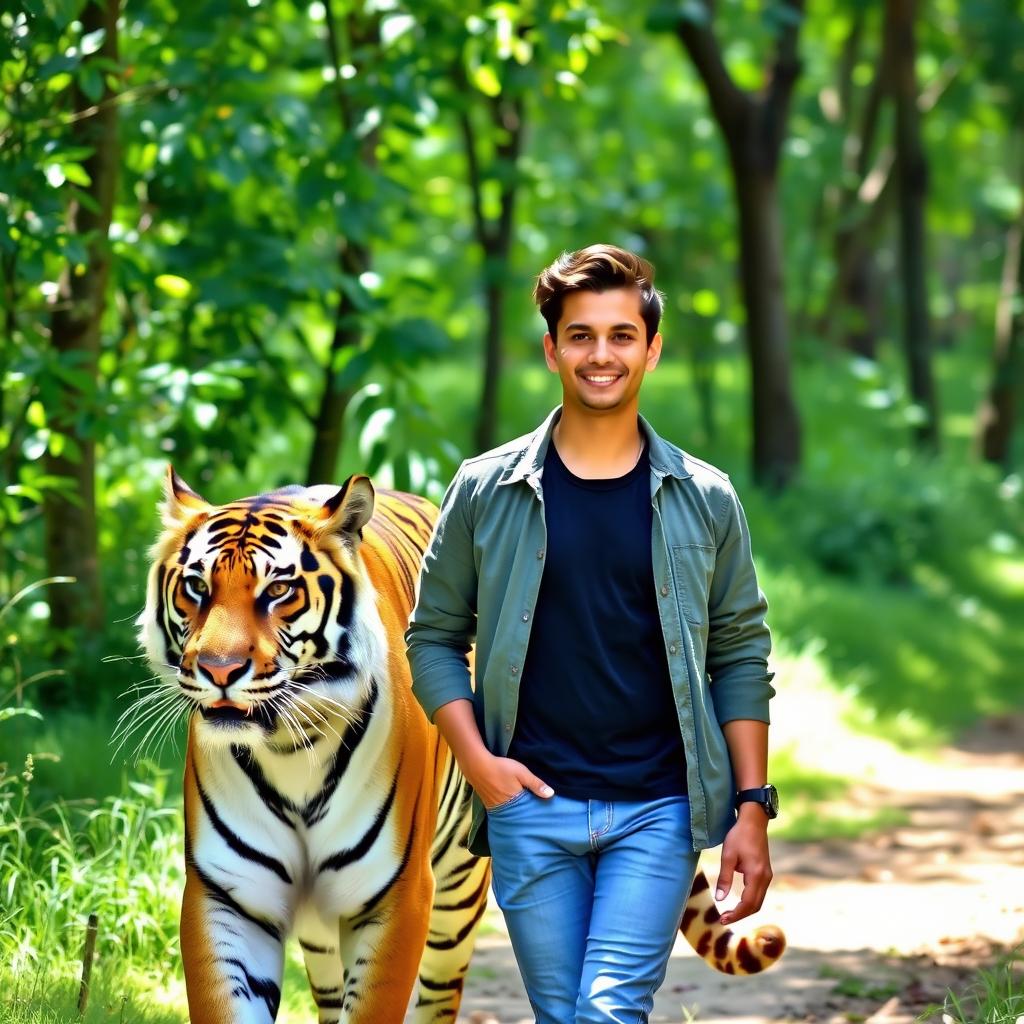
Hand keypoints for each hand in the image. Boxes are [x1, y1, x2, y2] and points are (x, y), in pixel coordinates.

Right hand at [463, 751, 553, 809]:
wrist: (477, 765)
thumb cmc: (501, 768)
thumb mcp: (521, 772)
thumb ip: (536, 784)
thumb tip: (551, 795)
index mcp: (516, 802)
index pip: (531, 812)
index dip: (538, 812)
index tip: (547, 813)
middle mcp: (506, 809)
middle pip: (521, 816)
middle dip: (529, 815)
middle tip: (539, 815)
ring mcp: (496, 808)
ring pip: (512, 815)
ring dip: (519, 813)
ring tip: (527, 812)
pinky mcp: (490, 805)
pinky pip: (503, 812)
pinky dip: (510, 811)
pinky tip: (513, 807)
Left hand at [715, 805, 772, 925]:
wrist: (753, 821)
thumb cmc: (738, 836)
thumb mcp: (728, 856)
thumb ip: (724, 878)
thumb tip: (720, 899)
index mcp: (756, 875)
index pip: (748, 904)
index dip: (736, 914)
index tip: (722, 919)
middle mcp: (765, 878)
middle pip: (755, 906)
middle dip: (740, 915)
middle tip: (724, 918)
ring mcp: (767, 876)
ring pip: (759, 901)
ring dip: (745, 909)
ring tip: (729, 913)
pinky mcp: (765, 872)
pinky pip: (759, 893)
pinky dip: (749, 901)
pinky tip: (738, 901)